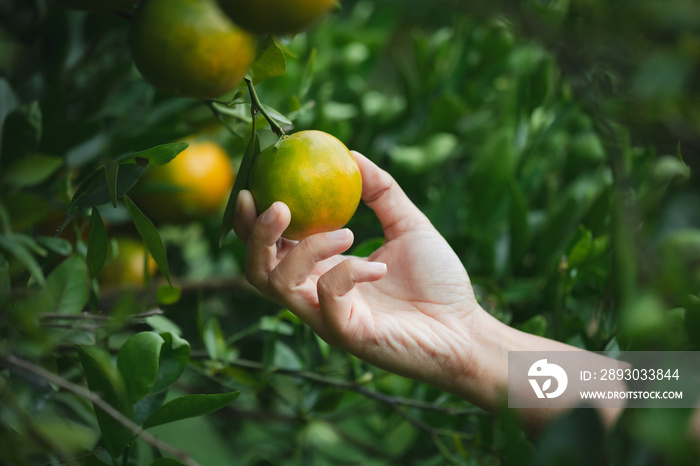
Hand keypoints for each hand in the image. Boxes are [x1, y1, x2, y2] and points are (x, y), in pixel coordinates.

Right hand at [233, 151, 482, 390]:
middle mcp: (315, 294)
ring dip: (305, 247)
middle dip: (257, 235)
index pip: (271, 248)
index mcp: (322, 270)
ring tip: (345, 232)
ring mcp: (326, 316)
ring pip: (279, 283)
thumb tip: (352, 153)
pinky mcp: (345, 333)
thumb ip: (381, 191)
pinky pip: (326, 297)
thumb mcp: (409, 224)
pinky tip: (379, 266)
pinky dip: (348, 272)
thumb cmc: (437, 280)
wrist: (466, 329)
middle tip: (279, 205)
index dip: (252, 221)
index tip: (255, 185)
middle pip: (256, 270)